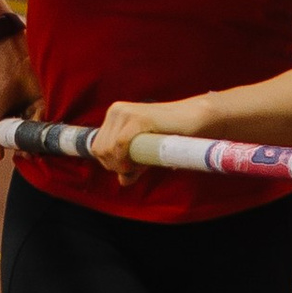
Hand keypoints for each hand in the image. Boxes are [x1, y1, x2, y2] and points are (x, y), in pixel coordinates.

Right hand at [0, 34, 41, 151]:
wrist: (8, 68)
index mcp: (9, 127)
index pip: (18, 145)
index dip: (22, 151)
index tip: (23, 155)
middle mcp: (24, 122)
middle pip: (32, 140)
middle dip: (33, 148)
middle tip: (32, 152)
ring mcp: (36, 113)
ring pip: (41, 131)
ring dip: (39, 137)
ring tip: (36, 139)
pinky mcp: (46, 104)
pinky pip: (48, 118)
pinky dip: (44, 120)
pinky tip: (37, 117)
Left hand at [90, 94, 213, 185]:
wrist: (195, 119)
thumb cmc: (171, 135)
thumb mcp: (145, 152)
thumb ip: (132, 165)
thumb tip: (122, 181)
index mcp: (114, 115)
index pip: (97, 146)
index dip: (110, 163)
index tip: (129, 168)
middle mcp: (116, 110)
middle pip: (100, 149)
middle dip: (115, 165)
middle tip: (137, 167)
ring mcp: (126, 112)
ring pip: (108, 148)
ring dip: (122, 164)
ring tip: (141, 163)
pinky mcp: (138, 118)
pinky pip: (119, 144)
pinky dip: (125, 159)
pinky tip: (138, 163)